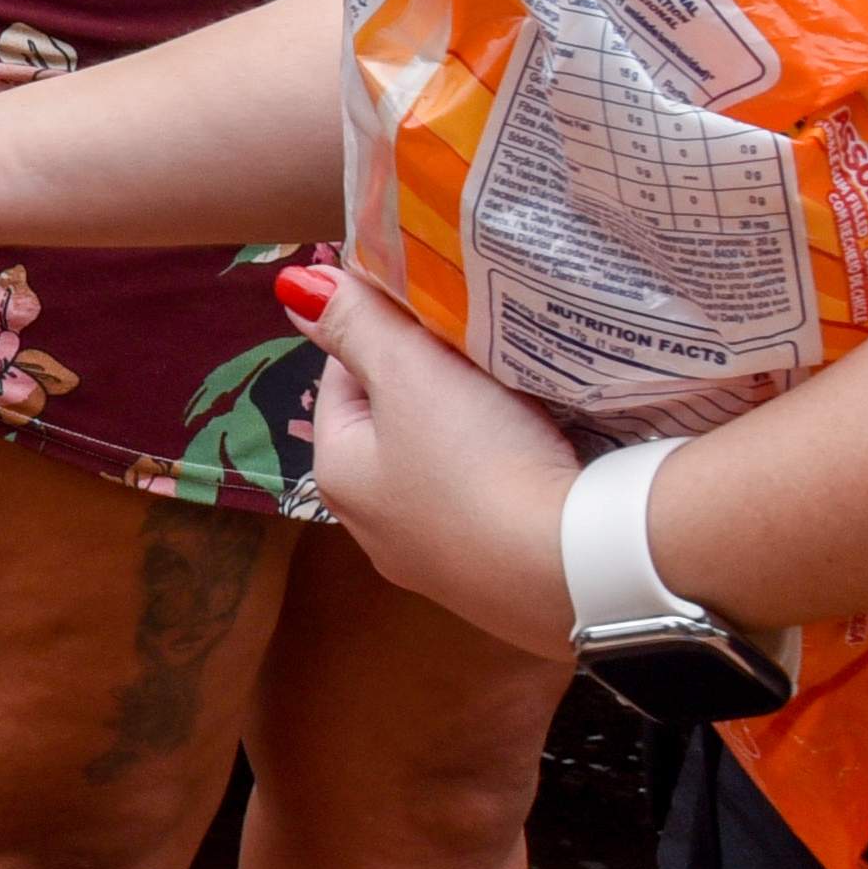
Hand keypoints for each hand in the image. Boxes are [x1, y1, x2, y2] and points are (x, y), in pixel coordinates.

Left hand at [286, 261, 587, 655]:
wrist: (574, 570)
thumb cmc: (477, 463)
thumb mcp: (409, 373)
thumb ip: (356, 324)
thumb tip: (293, 288)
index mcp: (338, 477)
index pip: (342, 379)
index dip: (383, 333)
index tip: (433, 309)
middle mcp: (375, 529)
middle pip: (397, 423)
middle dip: (433, 379)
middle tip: (481, 345)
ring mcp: (439, 562)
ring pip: (447, 464)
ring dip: (476, 424)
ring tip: (517, 390)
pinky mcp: (498, 580)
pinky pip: (492, 503)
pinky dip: (510, 469)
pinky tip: (543, 451)